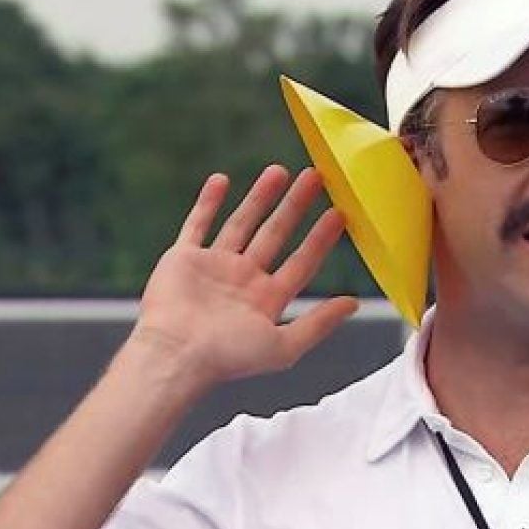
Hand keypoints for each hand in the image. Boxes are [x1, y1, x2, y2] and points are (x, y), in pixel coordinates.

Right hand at [128, 165, 357, 393]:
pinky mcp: (183, 259)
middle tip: (315, 177)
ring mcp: (213, 267)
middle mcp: (243, 280)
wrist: (175, 355)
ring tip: (279, 171)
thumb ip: (319, 324)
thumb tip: (354, 304)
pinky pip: (197, 224)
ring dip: (259, 198)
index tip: (339, 213)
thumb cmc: (227, 357)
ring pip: (241, 223)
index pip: (302, 261)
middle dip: (295, 206)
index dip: (321, 238)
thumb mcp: (283, 346)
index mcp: (267, 299)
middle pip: (275, 234)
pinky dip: (207, 203)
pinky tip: (221, 180)